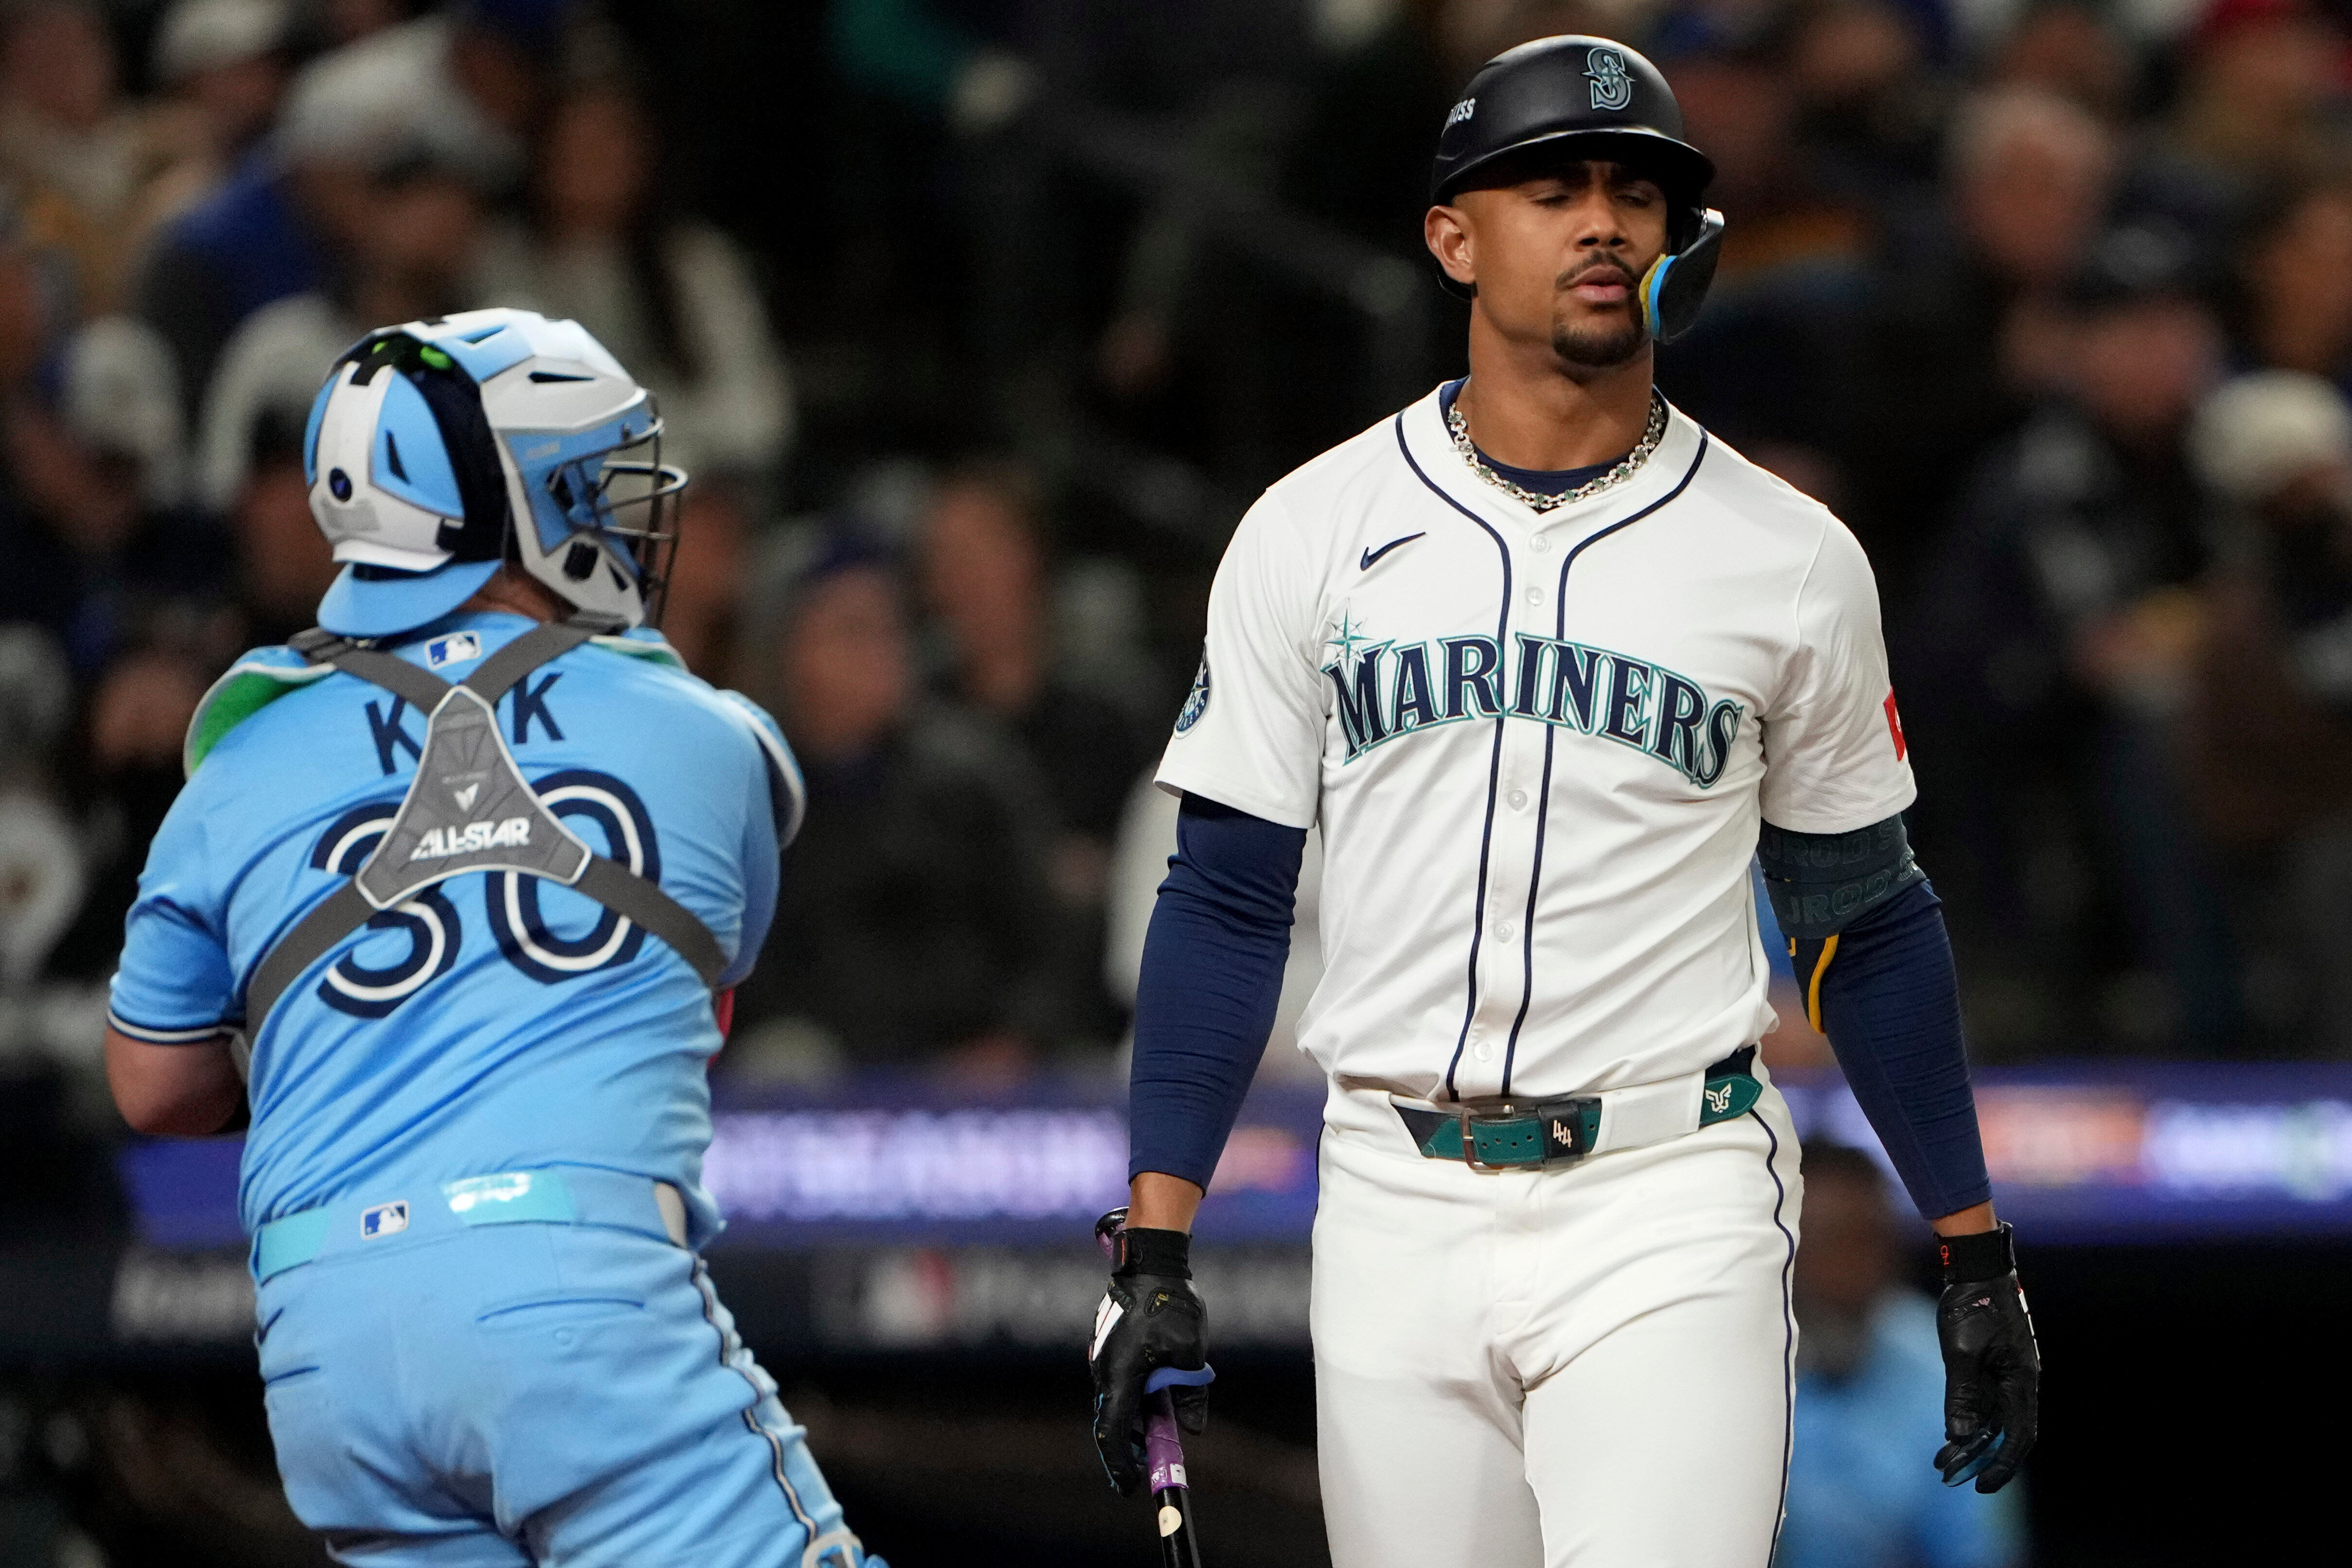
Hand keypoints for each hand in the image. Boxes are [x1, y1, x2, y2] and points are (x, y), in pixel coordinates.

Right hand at [1088, 1225, 1207, 1494]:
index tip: (1131, 1487)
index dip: (1120, 1465)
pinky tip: (1154, 1393)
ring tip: (1158, 1426)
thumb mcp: (1190, 1354)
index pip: (1114, 1434)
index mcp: (1120, 1377)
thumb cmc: (1171, 1305)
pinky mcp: (1108, 1346)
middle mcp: (1104, 1371)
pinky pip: (1118, 1381)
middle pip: (1113, 1421)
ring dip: (1135, 1418)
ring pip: (1116, 1400)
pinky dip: (1133, 1396)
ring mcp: (1102, 1357)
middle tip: (1150, 1460)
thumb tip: (1193, 1429)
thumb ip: (1190, 1395)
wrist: (1149, 1261)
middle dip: (1131, 1445)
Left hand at [1934, 1223, 2039, 1492]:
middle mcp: (2019, 1381)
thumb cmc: (1972, 1304)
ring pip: (1992, 1417)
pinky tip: (1949, 1431)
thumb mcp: (1962, 1351)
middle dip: (1979, 1457)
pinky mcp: (1992, 1363)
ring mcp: (2006, 1372)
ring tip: (1942, 1460)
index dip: (2001, 1464)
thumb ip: (1963, 1395)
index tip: (1980, 1485)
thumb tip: (1960, 1436)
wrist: (1976, 1267)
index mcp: (2022, 1380)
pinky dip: (1968, 1417)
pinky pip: (1984, 1399)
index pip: (2018, 1436)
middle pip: (2004, 1431)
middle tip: (1949, 1477)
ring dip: (1970, 1439)